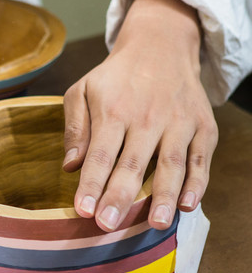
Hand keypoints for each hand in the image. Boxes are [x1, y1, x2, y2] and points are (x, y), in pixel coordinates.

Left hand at [62, 0, 217, 230]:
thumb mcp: (83, 90)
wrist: (161, 46)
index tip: (82, 210)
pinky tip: (187, 204)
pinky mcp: (202, 126)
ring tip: (154, 224)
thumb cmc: (115, 76)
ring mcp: (178, 122)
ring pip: (171, 164)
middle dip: (120, 197)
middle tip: (108, 226)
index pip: (100, 154)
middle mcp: (146, 117)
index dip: (91, 183)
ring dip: (162, 196)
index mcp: (113, 110)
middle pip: (132, 163)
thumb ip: (75, 126)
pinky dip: (197, 182)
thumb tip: (69, 164)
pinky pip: (200, 158)